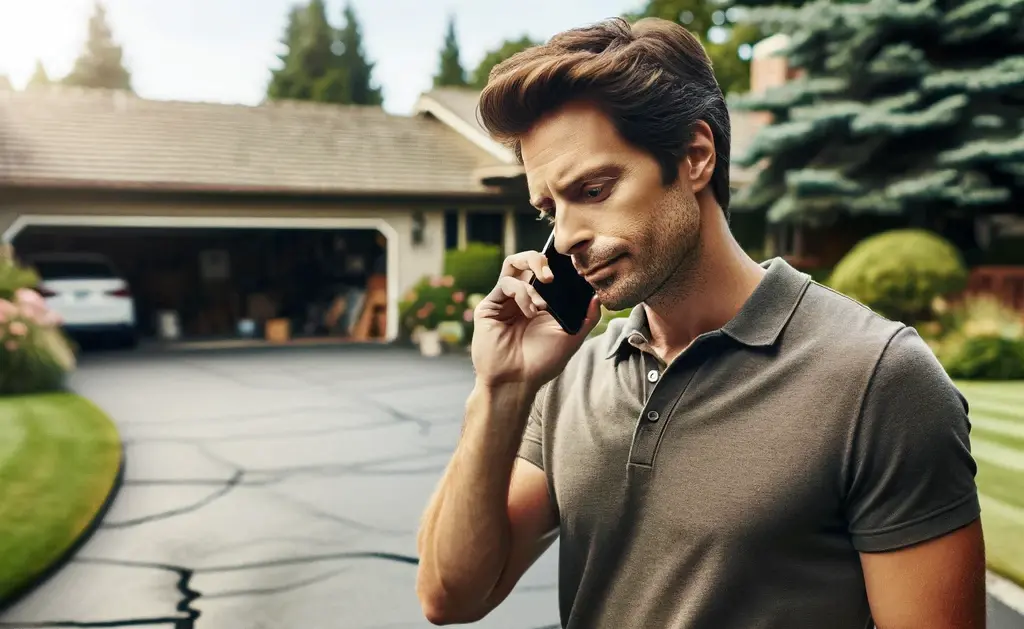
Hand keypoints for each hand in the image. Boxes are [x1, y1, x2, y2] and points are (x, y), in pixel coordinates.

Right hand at [471, 250, 600, 389]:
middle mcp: (521, 298)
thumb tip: (598, 297)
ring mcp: (504, 300)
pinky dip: (522, 292)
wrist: (516, 381)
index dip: (556, 264)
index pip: (545, 272)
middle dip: (540, 259)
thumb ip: (587, 318)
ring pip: (512, 264)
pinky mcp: (489, 305)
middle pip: (527, 261)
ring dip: (531, 267)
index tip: (570, 265)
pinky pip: (506, 284)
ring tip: (545, 286)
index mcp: (540, 302)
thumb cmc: (542, 363)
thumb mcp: (571, 338)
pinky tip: (530, 311)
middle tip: (552, 275)